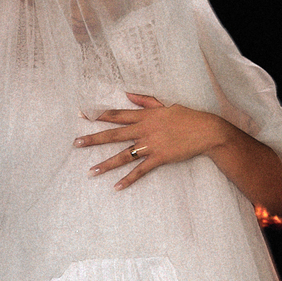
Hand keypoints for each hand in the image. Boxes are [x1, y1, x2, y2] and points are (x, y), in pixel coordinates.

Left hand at [74, 92, 224, 190]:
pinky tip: (117, 186)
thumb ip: (145, 100)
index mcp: (145, 116)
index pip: (117, 115)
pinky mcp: (160, 158)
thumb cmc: (187, 117)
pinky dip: (129, 179)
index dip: (99, 115)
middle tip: (76, 144)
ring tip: (91, 171)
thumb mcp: (166, 104)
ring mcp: (151, 145)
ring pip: (123, 155)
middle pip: (113, 134)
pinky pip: (140, 170)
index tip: (83, 114)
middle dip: (93, 139)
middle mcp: (144, 130)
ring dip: (106, 163)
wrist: (206, 131)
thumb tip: (128, 94)